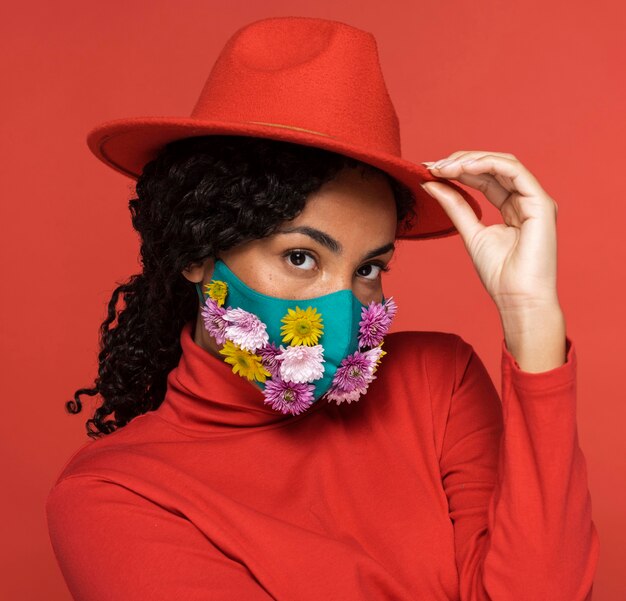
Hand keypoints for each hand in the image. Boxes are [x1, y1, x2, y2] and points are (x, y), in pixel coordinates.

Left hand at [421, 151, 560, 312]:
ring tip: (444, 167)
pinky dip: (488, 165)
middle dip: (461, 161)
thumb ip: (454, 206)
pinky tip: (464, 168)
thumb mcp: (469, 232)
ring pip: (504, 164)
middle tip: (433, 165)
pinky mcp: (541, 204)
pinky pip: (514, 172)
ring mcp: (535, 200)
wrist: (517, 298)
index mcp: (512, 207)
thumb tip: (430, 183)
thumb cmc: (499, 274)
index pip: (484, 178)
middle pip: (493, 166)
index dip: (457, 169)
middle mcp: (526, 200)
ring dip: (471, 160)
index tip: (429, 169)